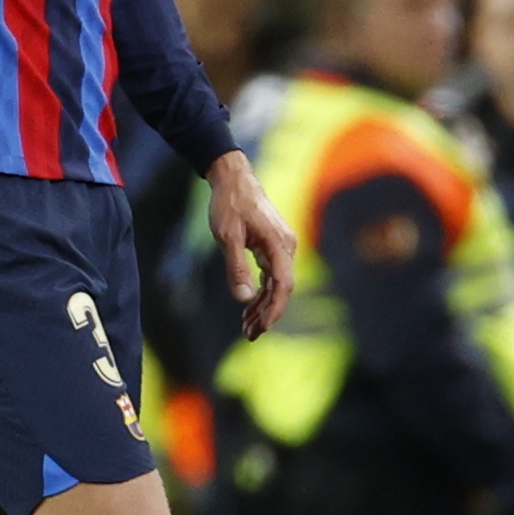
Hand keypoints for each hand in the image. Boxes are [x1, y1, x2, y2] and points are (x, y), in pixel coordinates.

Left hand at [207, 148, 294, 339]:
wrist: (233, 179)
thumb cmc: (229, 204)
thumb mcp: (227, 237)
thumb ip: (236, 267)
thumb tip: (244, 298)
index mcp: (279, 244)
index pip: (283, 285)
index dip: (274, 309)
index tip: (263, 328)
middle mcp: (286, 247)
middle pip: (281, 289)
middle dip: (266, 314)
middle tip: (249, 335)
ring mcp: (280, 247)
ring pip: (275, 284)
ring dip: (263, 306)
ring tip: (246, 328)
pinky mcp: (272, 247)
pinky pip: (270, 275)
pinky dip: (260, 293)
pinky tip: (248, 308)